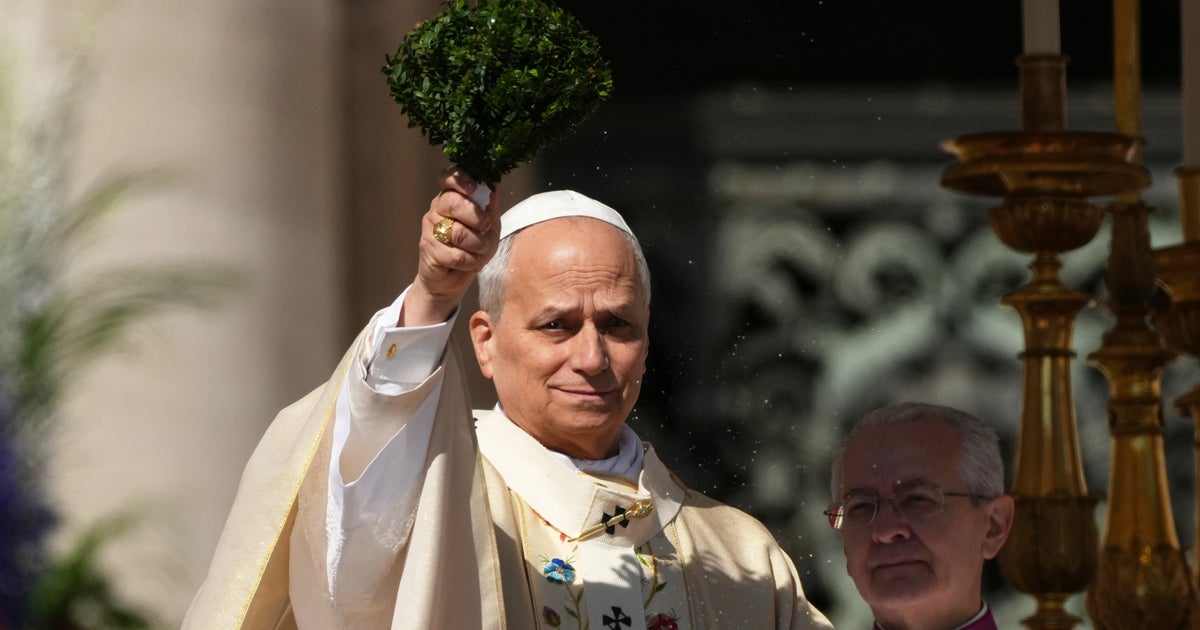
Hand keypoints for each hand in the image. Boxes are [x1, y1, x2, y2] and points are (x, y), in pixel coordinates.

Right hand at [401, 169, 499, 325]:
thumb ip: (490, 206)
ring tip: (480, 250)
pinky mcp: (428, 250)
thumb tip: (493, 184)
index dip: (460, 179)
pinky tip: (469, 263)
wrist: (454, 278)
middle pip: (453, 202)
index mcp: (450, 198)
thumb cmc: (472, 248)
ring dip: (477, 245)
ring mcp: (430, 229)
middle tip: (485, 228)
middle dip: (476, 217)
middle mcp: (437, 210)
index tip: (474, 188)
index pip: (447, 177)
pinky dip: (470, 262)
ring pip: (458, 232)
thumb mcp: (489, 226)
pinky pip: (456, 255)